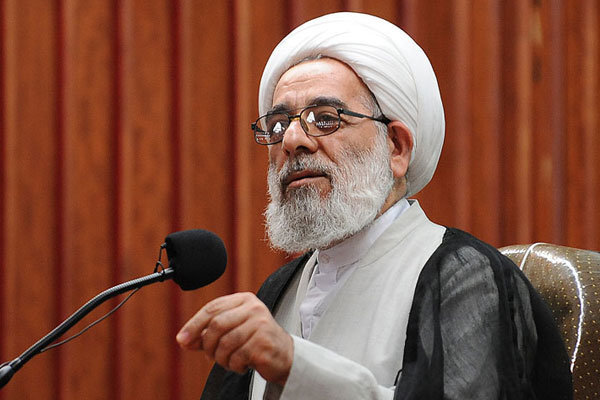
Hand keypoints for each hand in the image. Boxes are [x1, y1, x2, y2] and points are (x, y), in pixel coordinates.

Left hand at [176, 292, 292, 384]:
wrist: (284, 355)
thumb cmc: (255, 341)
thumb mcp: (231, 331)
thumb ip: (208, 333)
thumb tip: (183, 340)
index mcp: (244, 300)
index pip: (212, 308)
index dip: (194, 325)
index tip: (182, 340)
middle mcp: (254, 308)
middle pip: (217, 325)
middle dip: (208, 344)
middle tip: (210, 356)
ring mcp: (261, 324)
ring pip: (225, 343)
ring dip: (221, 358)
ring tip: (228, 361)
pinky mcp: (264, 343)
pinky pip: (237, 356)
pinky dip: (234, 365)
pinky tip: (241, 365)